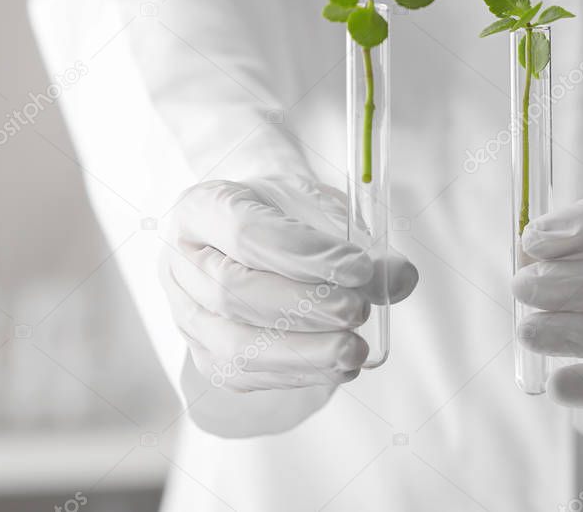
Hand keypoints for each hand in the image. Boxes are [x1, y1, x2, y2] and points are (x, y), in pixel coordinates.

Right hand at [159, 175, 416, 391]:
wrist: (256, 229)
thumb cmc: (287, 212)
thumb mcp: (323, 207)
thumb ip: (361, 239)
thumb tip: (402, 277)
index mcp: (202, 207)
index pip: (246, 232)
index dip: (304, 254)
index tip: (358, 267)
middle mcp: (180, 261)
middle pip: (233, 291)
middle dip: (303, 308)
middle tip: (357, 312)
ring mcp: (186, 312)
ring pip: (233, 344)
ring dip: (302, 353)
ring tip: (354, 350)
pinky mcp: (204, 353)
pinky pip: (244, 375)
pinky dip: (295, 374)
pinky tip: (336, 367)